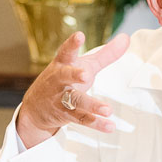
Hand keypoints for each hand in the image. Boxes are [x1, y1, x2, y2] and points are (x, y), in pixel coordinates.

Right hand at [15, 31, 129, 147]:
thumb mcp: (84, 64)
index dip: (72, 44)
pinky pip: (82, 119)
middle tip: (86, 76)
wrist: (35, 108)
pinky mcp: (65, 115)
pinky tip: (109, 125)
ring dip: (91, 105)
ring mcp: (60, 98)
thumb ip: (106, 53)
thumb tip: (126, 37)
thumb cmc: (65, 79)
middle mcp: (59, 80)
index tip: (79, 35)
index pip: (66, 51)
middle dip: (75, 75)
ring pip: (75, 101)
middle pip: (65, 76)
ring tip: (108, 110)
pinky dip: (96, 123)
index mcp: (63, 64)